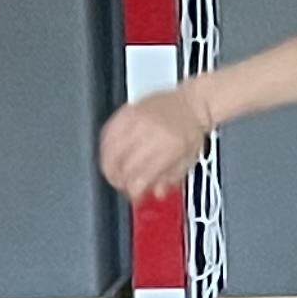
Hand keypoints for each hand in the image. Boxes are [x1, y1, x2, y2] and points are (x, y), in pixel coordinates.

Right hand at [98, 83, 209, 201]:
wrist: (192, 103)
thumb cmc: (191, 129)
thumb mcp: (187, 160)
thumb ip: (170, 179)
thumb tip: (155, 193)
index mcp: (168, 147)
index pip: (141, 176)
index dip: (134, 190)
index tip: (134, 194)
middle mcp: (150, 132)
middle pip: (121, 164)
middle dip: (118, 180)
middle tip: (121, 185)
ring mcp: (137, 120)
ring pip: (110, 149)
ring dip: (108, 165)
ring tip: (113, 172)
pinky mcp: (127, 110)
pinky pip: (107, 132)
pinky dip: (105, 146)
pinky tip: (108, 154)